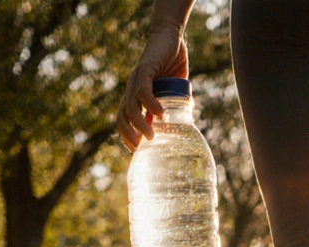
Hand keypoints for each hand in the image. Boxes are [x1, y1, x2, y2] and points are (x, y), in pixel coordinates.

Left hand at [117, 30, 188, 149]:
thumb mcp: (175, 87)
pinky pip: (143, 91)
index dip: (126, 135)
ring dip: (139, 123)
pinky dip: (150, 104)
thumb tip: (186, 116)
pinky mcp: (144, 70)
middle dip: (129, 134)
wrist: (170, 36)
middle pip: (122, 116)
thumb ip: (177, 101)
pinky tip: (160, 115)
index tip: (136, 149)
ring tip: (151, 135)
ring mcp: (136, 79)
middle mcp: (131, 88)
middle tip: (141, 147)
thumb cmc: (172, 61)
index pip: (123, 119)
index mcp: (135, 94)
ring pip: (130, 106)